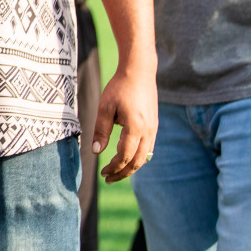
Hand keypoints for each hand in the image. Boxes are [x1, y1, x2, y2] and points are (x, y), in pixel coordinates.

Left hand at [94, 64, 157, 182]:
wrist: (139, 71)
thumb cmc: (120, 87)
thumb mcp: (105, 107)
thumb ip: (101, 130)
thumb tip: (95, 151)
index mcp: (136, 128)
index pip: (125, 157)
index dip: (114, 167)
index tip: (102, 172)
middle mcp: (148, 131)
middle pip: (138, 162)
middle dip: (123, 173)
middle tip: (108, 178)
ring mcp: (154, 129)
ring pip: (145, 157)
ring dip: (131, 167)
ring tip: (116, 172)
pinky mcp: (154, 125)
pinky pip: (148, 148)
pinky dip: (138, 157)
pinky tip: (127, 158)